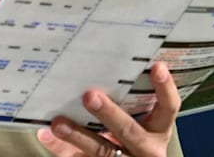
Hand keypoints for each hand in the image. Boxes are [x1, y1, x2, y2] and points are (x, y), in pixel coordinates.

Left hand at [36, 61, 179, 156]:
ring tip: (58, 123)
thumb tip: (95, 70)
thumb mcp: (134, 124)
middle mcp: (147, 149)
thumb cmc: (128, 139)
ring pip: (103, 151)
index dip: (165, 88)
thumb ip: (122, 101)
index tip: (156, 66)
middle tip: (90, 96)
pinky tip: (46, 136)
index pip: (168, 108)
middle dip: (110, 114)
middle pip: (131, 132)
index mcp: (157, 131)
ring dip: (78, 136)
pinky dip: (61, 148)